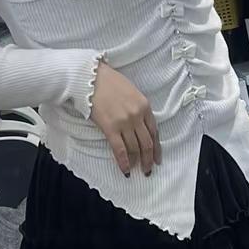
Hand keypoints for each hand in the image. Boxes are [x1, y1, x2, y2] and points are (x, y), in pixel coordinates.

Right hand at [90, 62, 159, 177]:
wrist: (91, 78)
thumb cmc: (110, 82)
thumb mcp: (132, 92)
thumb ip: (139, 109)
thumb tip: (140, 127)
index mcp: (145, 106)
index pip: (155, 132)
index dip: (156, 148)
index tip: (157, 158)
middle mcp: (137, 116)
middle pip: (147, 143)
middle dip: (149, 159)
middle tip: (148, 169)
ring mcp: (124, 123)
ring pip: (135, 148)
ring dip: (137, 162)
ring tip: (137, 170)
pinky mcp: (110, 128)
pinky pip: (119, 149)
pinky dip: (124, 161)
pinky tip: (125, 170)